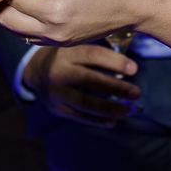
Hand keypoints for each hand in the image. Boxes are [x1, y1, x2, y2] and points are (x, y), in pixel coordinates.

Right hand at [23, 45, 140, 126]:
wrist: (34, 71)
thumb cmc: (64, 57)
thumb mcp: (75, 48)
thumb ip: (96, 56)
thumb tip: (127, 69)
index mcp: (66, 53)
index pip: (92, 56)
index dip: (114, 62)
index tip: (134, 69)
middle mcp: (59, 72)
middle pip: (90, 80)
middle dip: (116, 88)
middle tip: (136, 93)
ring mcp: (56, 92)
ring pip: (84, 102)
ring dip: (108, 108)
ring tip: (126, 111)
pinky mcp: (56, 108)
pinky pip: (78, 116)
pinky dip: (96, 120)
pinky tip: (112, 122)